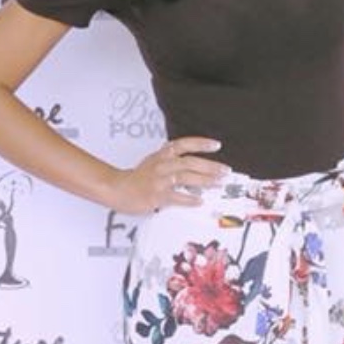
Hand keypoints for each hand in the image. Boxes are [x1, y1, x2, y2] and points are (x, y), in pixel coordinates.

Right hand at [109, 138, 228, 215]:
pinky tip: (200, 200)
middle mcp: (162, 165)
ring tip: (218, 183)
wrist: (118, 188)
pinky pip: (177, 197)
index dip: (201, 143)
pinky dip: (190, 199)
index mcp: (162, 155)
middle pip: (190, 162)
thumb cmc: (137, 177)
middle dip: (210, 166)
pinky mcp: (157, 195)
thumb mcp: (153, 160)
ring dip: (205, 180)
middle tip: (225, 170)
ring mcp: (160, 180)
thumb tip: (192, 162)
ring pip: (186, 177)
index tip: (216, 145)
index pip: (184, 144)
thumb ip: (170, 157)